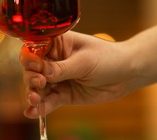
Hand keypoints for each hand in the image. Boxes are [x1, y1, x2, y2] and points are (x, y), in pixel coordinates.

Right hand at [19, 31, 135, 118]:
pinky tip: (32, 112)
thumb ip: (60, 68)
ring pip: (37, 87)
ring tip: (34, 100)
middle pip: (31, 69)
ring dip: (32, 93)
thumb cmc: (107, 58)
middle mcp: (53, 60)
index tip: (32, 64)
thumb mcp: (83, 62)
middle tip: (39, 82)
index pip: (35, 48)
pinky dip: (40, 107)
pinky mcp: (63, 94)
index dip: (30, 57)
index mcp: (57, 43)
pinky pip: (48, 101)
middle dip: (31, 77)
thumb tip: (37, 72)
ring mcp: (57, 78)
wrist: (126, 75)